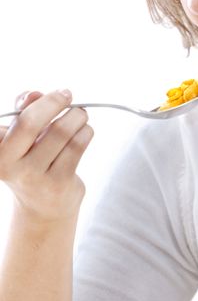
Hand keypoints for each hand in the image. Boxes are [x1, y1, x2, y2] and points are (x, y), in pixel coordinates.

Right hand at [0, 89, 93, 221]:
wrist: (42, 207)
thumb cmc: (32, 161)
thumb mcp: (21, 137)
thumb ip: (25, 111)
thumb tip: (34, 94)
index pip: (15, 117)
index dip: (38, 101)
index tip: (59, 94)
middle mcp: (8, 164)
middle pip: (30, 122)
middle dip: (55, 102)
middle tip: (69, 96)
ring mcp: (32, 176)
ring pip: (61, 132)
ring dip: (77, 117)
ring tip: (80, 116)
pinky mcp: (57, 184)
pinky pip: (76, 146)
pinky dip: (85, 132)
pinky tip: (85, 132)